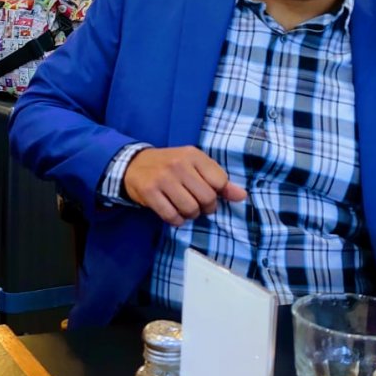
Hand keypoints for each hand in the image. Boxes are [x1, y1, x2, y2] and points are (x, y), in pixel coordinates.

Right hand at [123, 147, 245, 226]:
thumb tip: (242, 196)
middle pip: (207, 198)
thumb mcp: (195, 166)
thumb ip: (219, 181)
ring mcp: (163, 179)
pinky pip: (172, 216)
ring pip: (190, 209)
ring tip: (184, 208)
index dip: (217, 193)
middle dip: (205, 207)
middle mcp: (178, 165)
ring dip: (190, 215)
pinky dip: (176, 220)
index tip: (207, 192)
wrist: (134, 164)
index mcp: (193, 155)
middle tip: (197, 204)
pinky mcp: (149, 192)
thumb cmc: (170, 166)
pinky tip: (173, 212)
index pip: (219, 181)